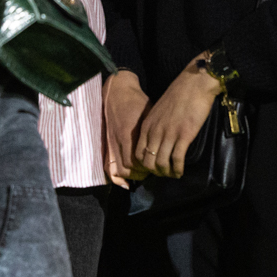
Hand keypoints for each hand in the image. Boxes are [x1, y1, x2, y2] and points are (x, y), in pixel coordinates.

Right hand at [103, 70, 150, 187]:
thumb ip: (154, 131)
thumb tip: (168, 143)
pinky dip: (116, 178)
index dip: (150, 164)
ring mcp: (112, 144)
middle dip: (143, 173)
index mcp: (130, 134)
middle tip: (154, 170)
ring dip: (131, 176)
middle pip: (130, 167)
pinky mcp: (108, 145)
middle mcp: (119, 141)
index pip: (139, 158)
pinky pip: (110, 167)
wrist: (118, 93)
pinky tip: (125, 183)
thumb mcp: (149, 114)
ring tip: (143, 174)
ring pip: (119, 170)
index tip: (161, 164)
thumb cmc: (137, 102)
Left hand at [135, 55, 220, 177]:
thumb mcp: (159, 110)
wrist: (194, 83)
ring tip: (174, 174)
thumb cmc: (179, 94)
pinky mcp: (184, 136)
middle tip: (165, 173)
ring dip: (167, 173)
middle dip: (156, 172)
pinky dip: (178, 169)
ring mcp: (169, 134)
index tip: (155, 166)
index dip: (146, 164)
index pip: (139, 153)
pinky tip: (181, 171)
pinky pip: (177, 159)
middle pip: (149, 162)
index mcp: (148, 125)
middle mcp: (155, 132)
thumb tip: (159, 138)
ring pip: (162, 164)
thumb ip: (156, 124)